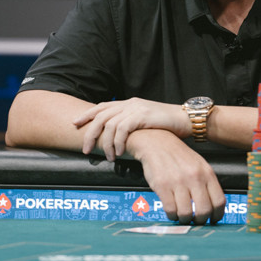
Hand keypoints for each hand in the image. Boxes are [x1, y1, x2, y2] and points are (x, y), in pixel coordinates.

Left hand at [72, 98, 189, 160]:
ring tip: (107, 157)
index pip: (102, 107)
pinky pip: (122, 129)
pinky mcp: (142, 115)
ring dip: (105, 143)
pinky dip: (117, 142)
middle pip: (101, 115)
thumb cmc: (168, 124)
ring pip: (109, 124)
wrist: (186, 119)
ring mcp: (136, 108)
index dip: (87, 115)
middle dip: (90, 133)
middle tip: (86, 149)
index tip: (75, 123)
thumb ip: (132, 124)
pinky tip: (118, 152)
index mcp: (129, 103)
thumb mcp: (146, 121)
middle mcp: (130, 103)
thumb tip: (118, 138)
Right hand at [131, 129, 225, 224]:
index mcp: (206, 172)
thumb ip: (207, 183)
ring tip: (182, 216)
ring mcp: (178, 182)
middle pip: (204, 211)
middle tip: (196, 220)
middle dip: (200, 221)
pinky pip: (170, 210)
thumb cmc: (178, 155)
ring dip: (184, 219)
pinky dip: (172, 215)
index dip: (217, 215)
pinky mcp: (162, 186)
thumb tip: (213, 205)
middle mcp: (194, 177)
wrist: (156, 142)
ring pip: (186, 213)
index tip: (213, 219)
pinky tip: (172, 211)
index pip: (219, 201)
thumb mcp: (199, 164)